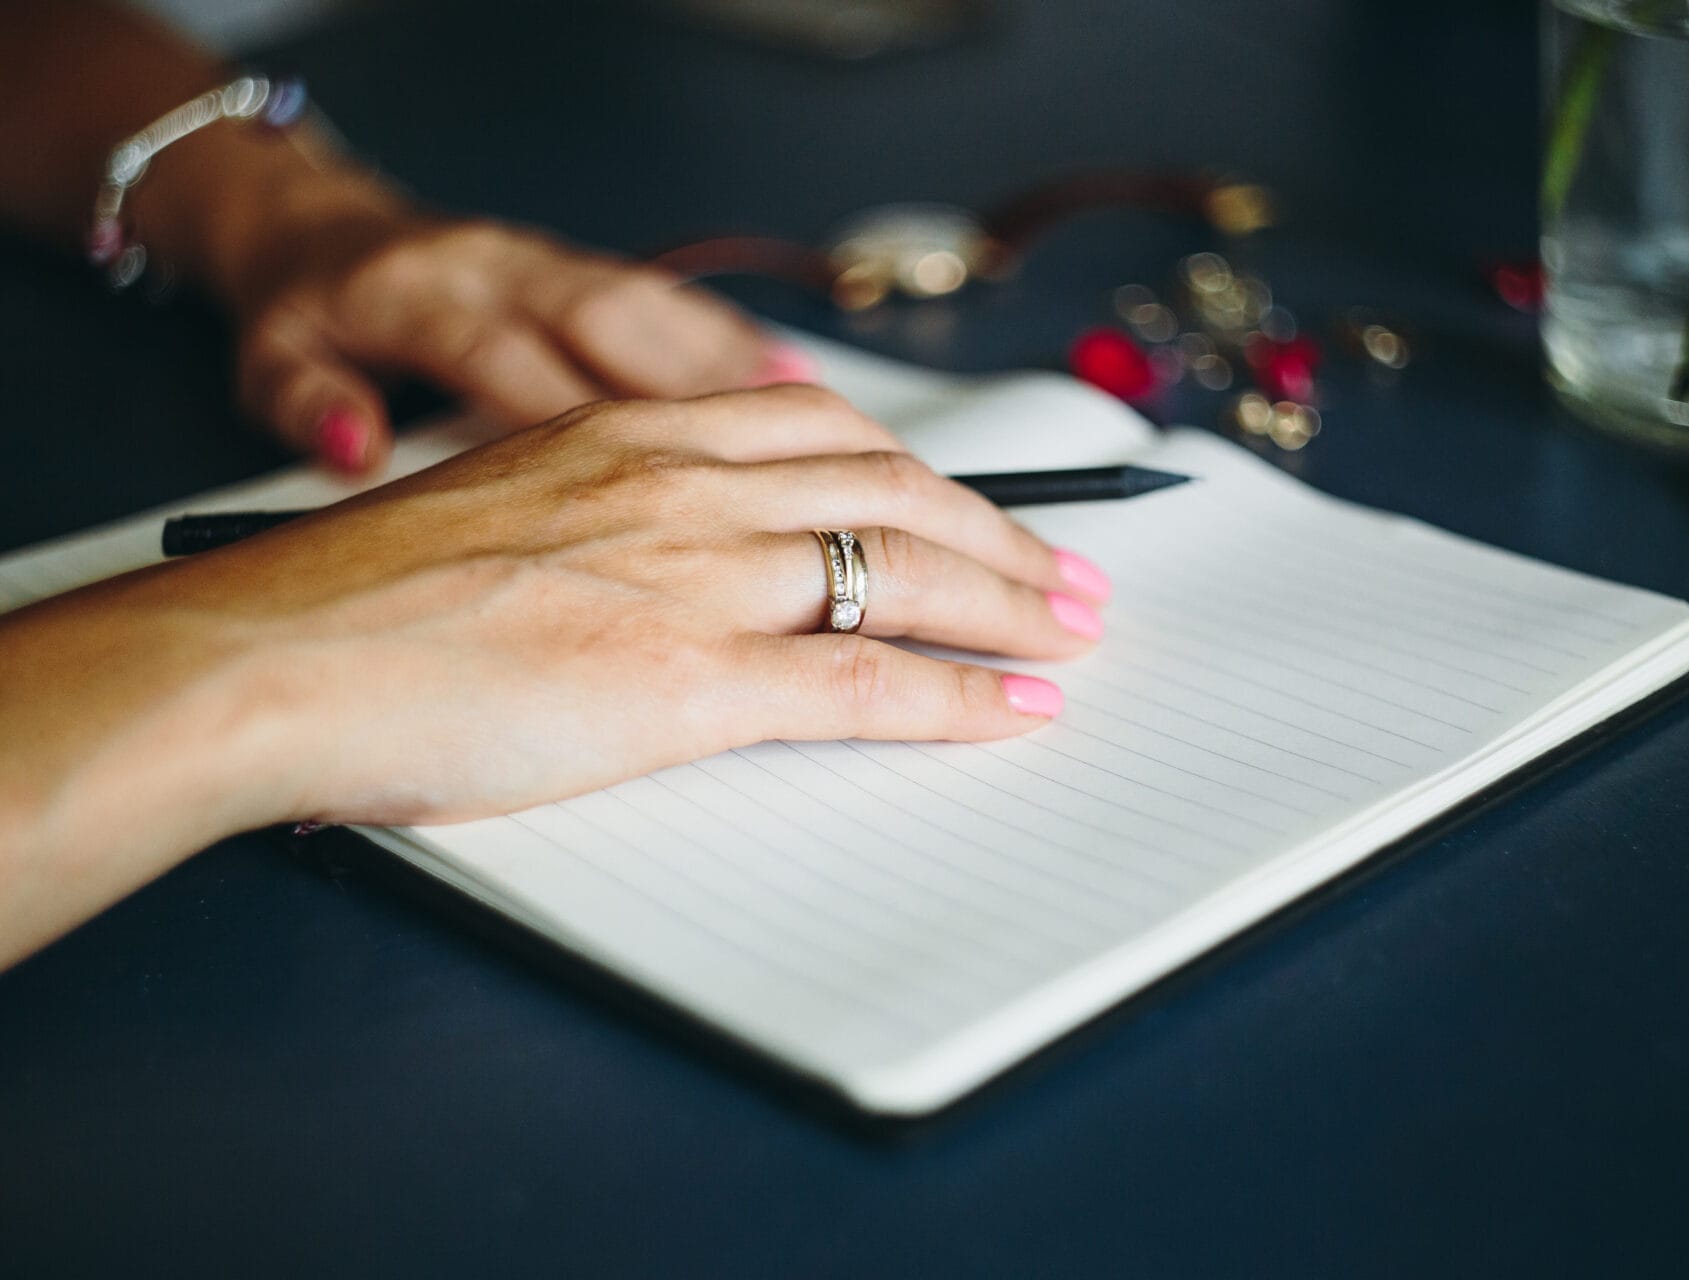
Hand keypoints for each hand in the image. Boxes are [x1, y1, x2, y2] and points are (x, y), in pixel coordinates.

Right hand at [0, 387, 1109, 960]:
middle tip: (1068, 576)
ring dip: (1006, 605)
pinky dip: (956, 696)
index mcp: (633, 437)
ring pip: (899, 571)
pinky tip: (1013, 709)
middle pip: (891, 490)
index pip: (829, 434)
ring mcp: (690, 577)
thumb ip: (603, 520)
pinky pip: (861, 681)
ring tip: (1070, 635)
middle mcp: (679, 484)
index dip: (927, 473)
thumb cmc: (358, 602)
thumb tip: (669, 567)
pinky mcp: (683, 679)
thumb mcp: (502, 516)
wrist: (268, 655)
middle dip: (1000, 536)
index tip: (982, 507)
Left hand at [221, 189, 797, 474]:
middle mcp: (503, 269)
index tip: (643, 501)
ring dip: (738, 372)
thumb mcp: (275, 360)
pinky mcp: (590, 269)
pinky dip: (739, 344)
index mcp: (422, 296)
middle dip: (695, 399)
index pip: (508, 362)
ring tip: (818, 435)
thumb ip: (306, 403)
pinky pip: (675, 302)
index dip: (575, 425)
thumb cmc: (315, 312)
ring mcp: (556, 264)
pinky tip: (797, 386)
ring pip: (659, 312)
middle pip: (611, 325)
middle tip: (774, 474)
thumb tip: (351, 445)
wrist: (325, 229)